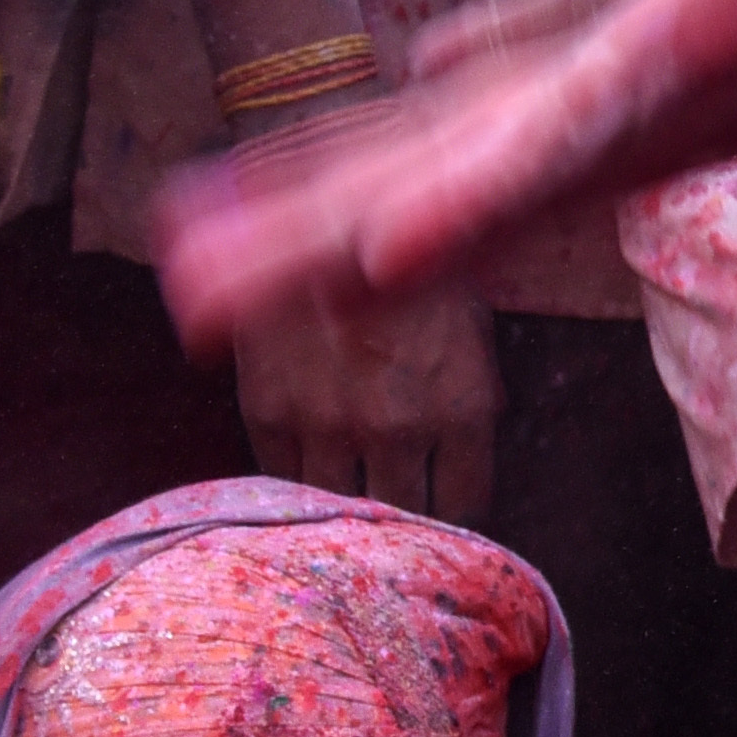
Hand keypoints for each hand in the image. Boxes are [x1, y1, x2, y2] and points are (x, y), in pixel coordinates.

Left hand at [160, 0, 736, 356]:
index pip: (597, 118)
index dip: (477, 190)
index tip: (363, 268)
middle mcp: (721, 81)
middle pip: (503, 172)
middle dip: (343, 236)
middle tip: (194, 301)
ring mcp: (716, 84)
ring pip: (509, 144)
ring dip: (362, 191)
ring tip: (222, 241)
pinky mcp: (729, 55)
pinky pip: (567, 90)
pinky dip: (468, 97)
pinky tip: (410, 65)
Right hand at [224, 244, 501, 521]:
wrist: (321, 219)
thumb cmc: (405, 273)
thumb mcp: (466, 332)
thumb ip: (463, 403)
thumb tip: (458, 463)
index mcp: (463, 406)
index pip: (462, 504)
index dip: (448, 509)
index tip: (437, 508)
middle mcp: (399, 426)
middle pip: (401, 516)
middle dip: (398, 516)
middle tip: (388, 513)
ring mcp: (329, 423)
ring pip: (338, 508)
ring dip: (340, 507)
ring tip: (340, 497)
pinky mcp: (269, 413)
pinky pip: (281, 479)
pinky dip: (290, 480)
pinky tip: (299, 466)